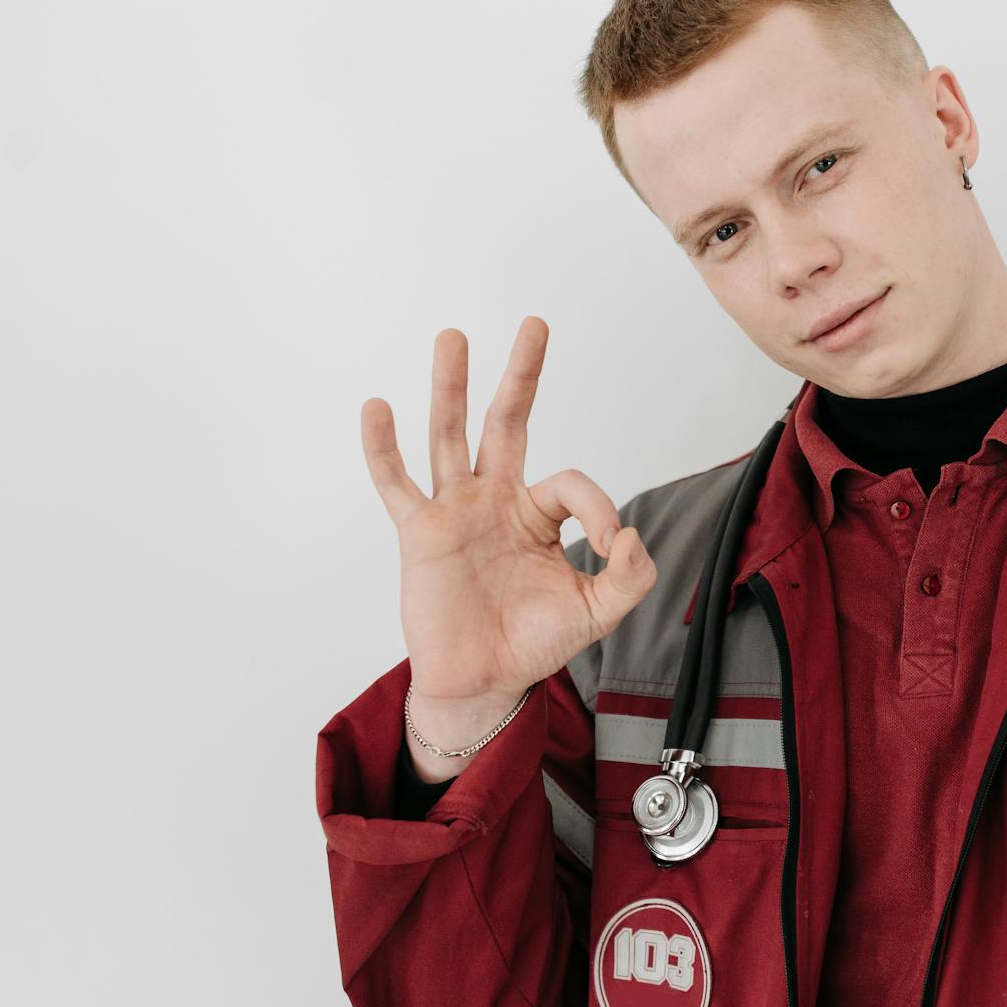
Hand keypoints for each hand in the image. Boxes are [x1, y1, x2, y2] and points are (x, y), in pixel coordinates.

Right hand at [361, 318, 656, 705]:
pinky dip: (383, 447)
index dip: (597, 508)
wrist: (484, 682)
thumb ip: (629, 576)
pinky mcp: (420, 533)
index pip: (572, 484)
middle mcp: (495, 500)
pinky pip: (397, 483)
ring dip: (451, 386)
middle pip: (508, 422)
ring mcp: (455, 511)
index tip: (609, 545)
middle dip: (521, 374)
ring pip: (451, 435)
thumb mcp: (598, 610)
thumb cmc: (534, 641)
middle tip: (535, 323)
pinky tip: (377, 407)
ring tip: (453, 336)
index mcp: (538, 514)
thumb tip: (629, 535)